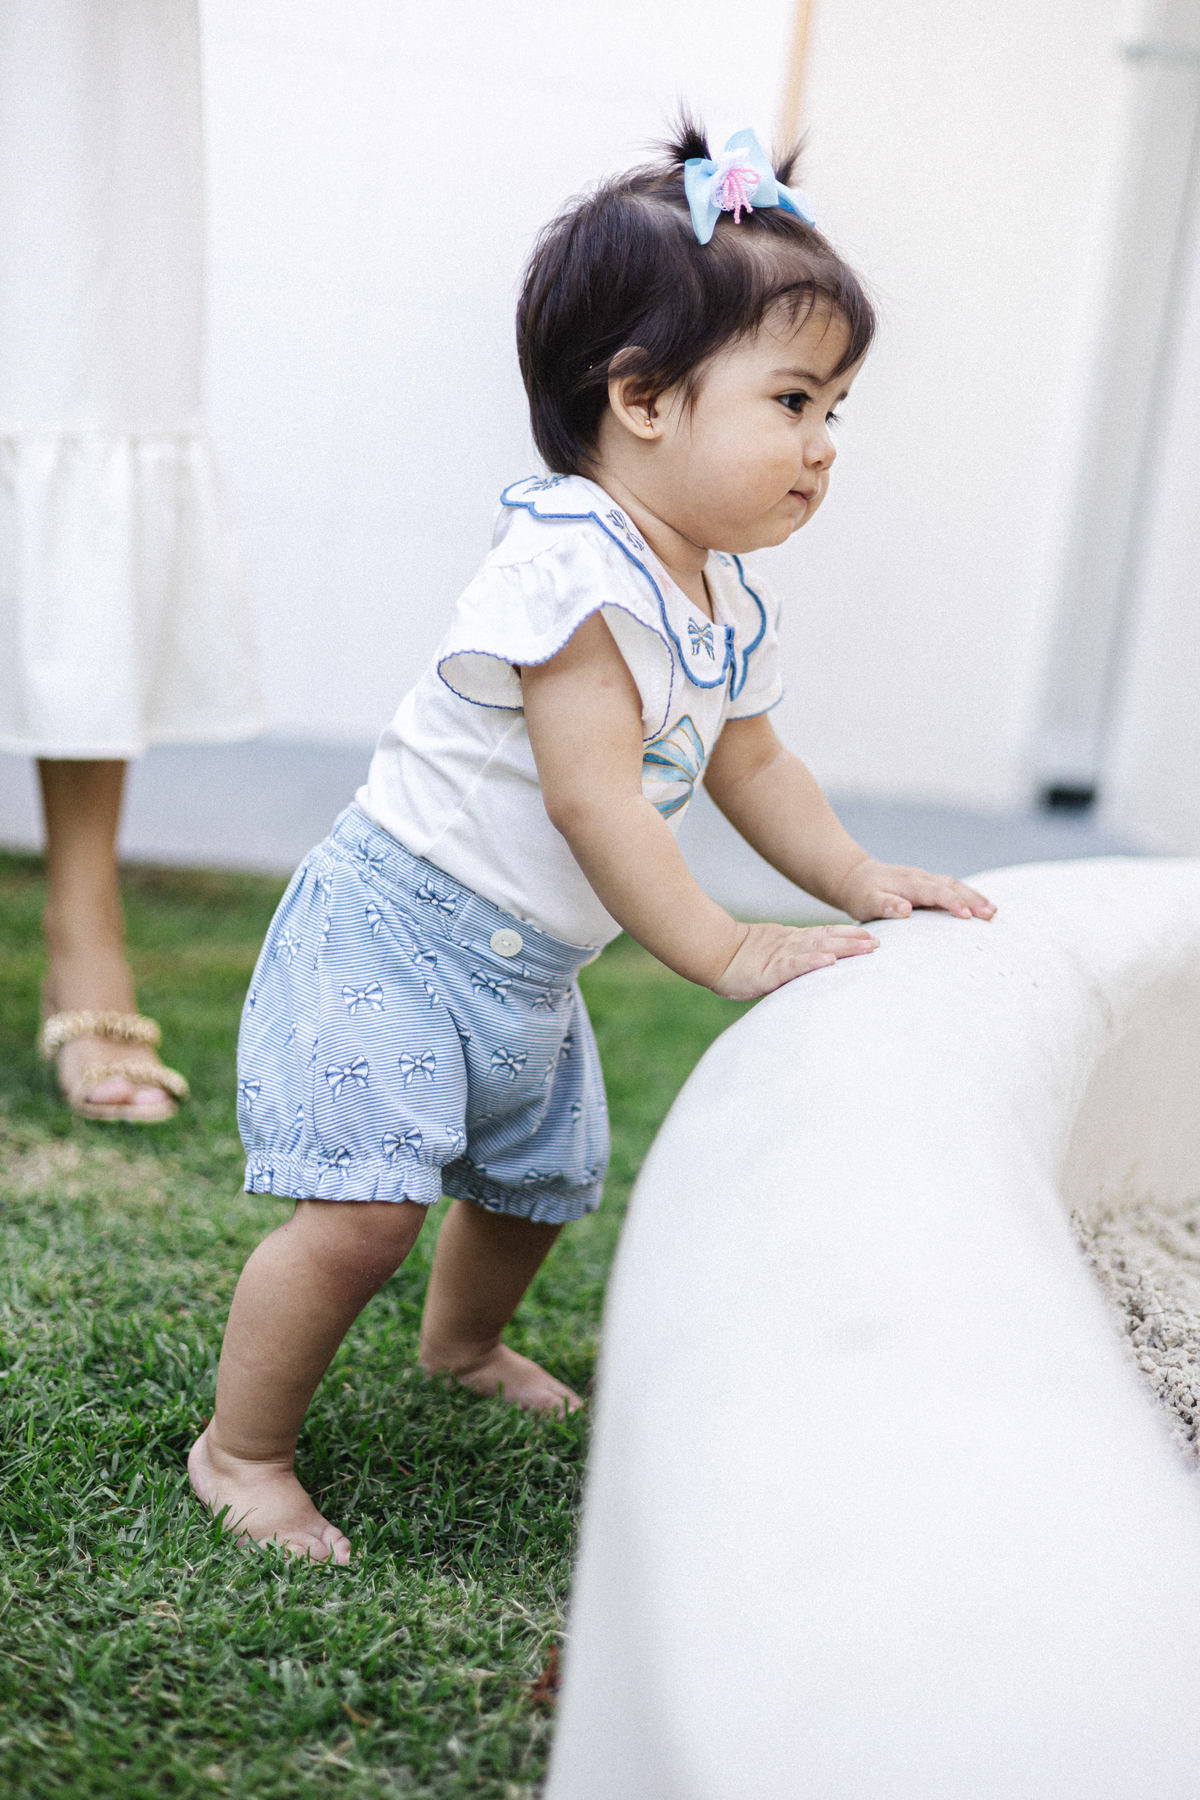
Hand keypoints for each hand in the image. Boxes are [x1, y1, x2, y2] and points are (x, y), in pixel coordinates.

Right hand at [711, 921, 878, 1000]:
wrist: (711, 954)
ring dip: (844, 948)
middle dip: (855, 941)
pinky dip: (812, 963)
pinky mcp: (771, 971)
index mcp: (791, 941)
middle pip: (828, 940)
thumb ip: (791, 959)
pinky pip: (794, 966)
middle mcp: (791, 945)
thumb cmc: (738, 961)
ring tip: (866, 948)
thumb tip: (813, 963)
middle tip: (880, 943)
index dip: (848, 934)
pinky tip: (829, 962)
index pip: (825, 935)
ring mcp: (782, 956)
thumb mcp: (770, 957)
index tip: (871, 935)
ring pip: (818, 950)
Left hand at [837, 858, 995, 923]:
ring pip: (955, 885)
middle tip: (991, 914)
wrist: (854, 877)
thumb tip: (906, 909)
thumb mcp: (867, 902)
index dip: (952, 903)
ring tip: (993, 911)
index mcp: (909, 884)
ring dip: (974, 896)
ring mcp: (926, 880)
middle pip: (952, 886)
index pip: (936, 892)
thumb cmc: (861, 894)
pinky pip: (951, 887)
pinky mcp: (927, 884)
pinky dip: (967, 895)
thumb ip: (885, 905)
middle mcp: (921, 879)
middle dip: (973, 899)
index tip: (968, 916)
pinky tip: (980, 906)